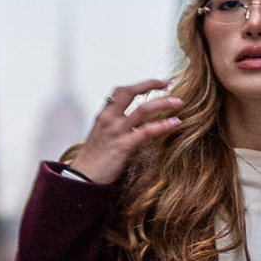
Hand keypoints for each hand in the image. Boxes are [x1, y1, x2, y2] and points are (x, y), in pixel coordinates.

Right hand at [61, 81, 184, 185]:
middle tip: (168, 83)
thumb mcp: (101, 136)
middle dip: (150, 84)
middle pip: (130, 92)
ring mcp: (116, 131)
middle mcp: (109, 119)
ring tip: (178, 102)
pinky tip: (175, 123)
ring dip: (163, 103)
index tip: (156, 83)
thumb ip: (114, 125)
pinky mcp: (124, 146)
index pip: (120, 91)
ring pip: (142, 109)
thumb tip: (131, 121)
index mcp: (103, 115)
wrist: (82, 178)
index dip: (139, 85)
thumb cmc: (93, 160)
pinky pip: (147, 131)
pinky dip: (163, 125)